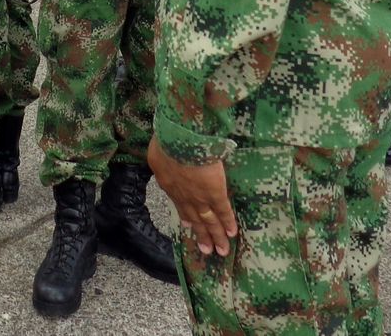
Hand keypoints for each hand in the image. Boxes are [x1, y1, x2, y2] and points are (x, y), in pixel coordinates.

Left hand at [148, 136, 236, 256]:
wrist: (179, 141)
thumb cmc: (167, 140)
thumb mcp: (158, 152)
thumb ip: (162, 159)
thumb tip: (161, 156)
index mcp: (169, 184)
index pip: (180, 204)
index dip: (185, 216)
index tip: (188, 227)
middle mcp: (184, 196)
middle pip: (195, 219)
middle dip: (202, 235)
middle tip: (207, 251)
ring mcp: (199, 196)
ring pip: (209, 220)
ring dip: (216, 236)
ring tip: (222, 250)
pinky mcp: (215, 193)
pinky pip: (223, 211)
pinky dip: (228, 223)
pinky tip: (232, 233)